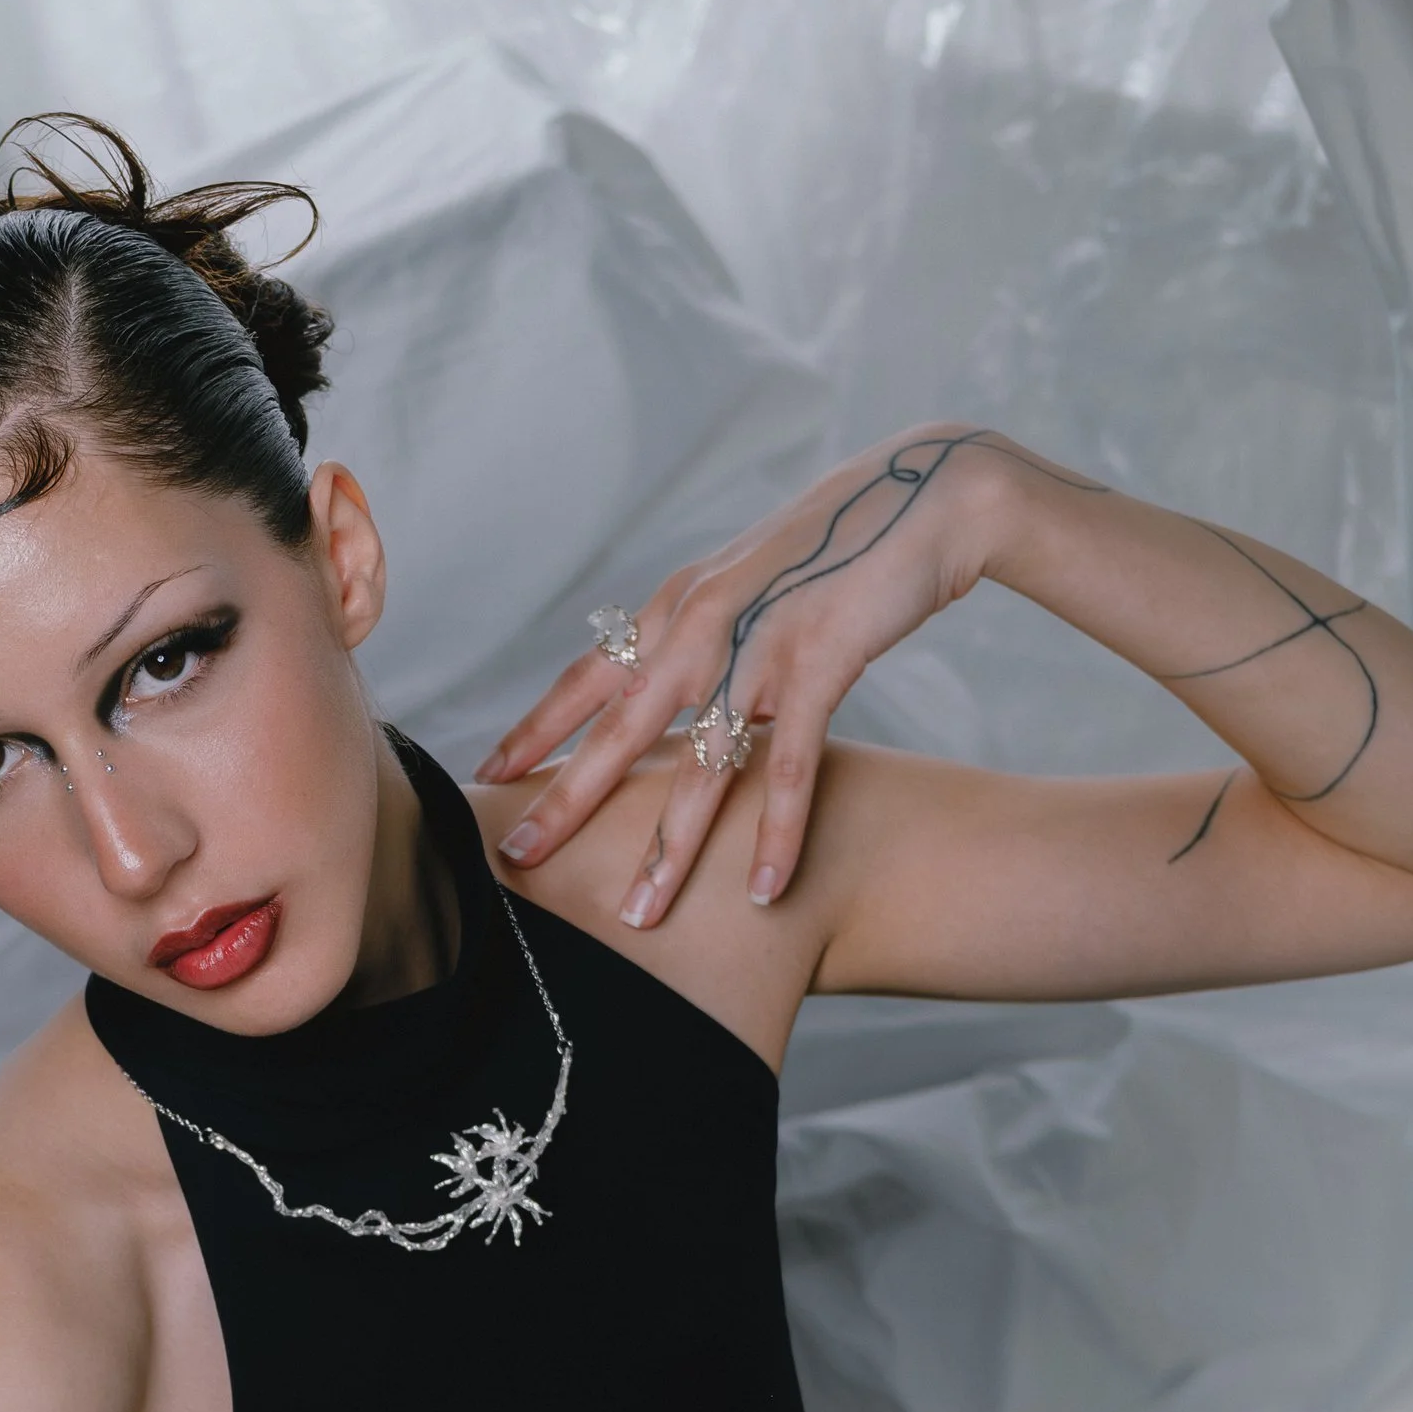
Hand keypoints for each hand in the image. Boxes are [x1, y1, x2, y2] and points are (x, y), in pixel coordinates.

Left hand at [476, 426, 1017, 924]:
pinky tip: (766, 889)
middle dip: (566, 801)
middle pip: (617, 730)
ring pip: (699, 766)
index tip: (487, 777)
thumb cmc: (832, 552)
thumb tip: (658, 687)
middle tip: (518, 860)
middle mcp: (700, 624)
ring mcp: (757, 644)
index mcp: (675, 606)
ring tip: (641, 915)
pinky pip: (789, 766)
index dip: (534, 729)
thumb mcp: (742, 585)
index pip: (586, 679)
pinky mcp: (820, 662)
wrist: (925, 496)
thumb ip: (695, 635)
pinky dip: (778, 833)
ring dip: (669, 849)